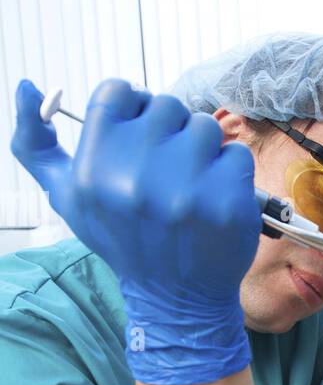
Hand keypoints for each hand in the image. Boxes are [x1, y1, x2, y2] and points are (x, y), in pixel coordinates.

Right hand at [11, 78, 261, 384]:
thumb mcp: (67, 196)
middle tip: (166, 172)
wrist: (175, 298)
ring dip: (202, 151)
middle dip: (169, 133)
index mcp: (93, 168)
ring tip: (190, 185)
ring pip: (204, 126)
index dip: (133, 110)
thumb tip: (25, 87)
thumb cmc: (120, 237)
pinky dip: (229, 172)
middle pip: (165, 105)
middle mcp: (135, 176)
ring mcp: (185, 188)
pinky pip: (235, 153)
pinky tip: (213, 199)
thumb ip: (35, 143)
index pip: (118, 91)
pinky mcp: (226, 199)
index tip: (138, 138)